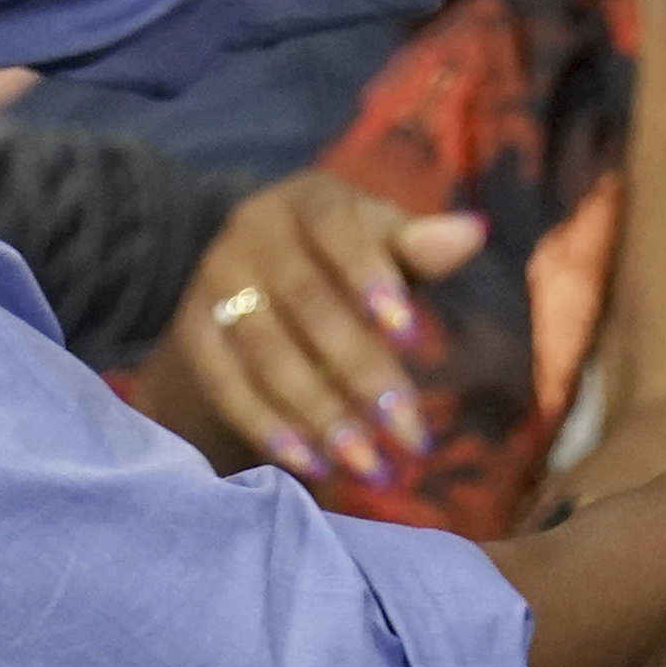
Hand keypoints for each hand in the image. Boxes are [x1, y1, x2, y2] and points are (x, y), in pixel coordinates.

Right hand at [153, 170, 486, 489]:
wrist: (256, 263)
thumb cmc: (345, 253)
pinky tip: (314, 464)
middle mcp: (253, 235)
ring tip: (369, 465)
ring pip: (267, 354)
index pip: (338, 232)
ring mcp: (215, 284)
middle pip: (307, 305)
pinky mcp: (194, 333)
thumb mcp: (382, 239)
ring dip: (320, 414)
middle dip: (361, 372)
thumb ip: (420, 246)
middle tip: (409, 434)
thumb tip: (471, 233)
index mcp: (309, 201)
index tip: (413, 336)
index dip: (371, 279)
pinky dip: (270, 427)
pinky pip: (227, 385)